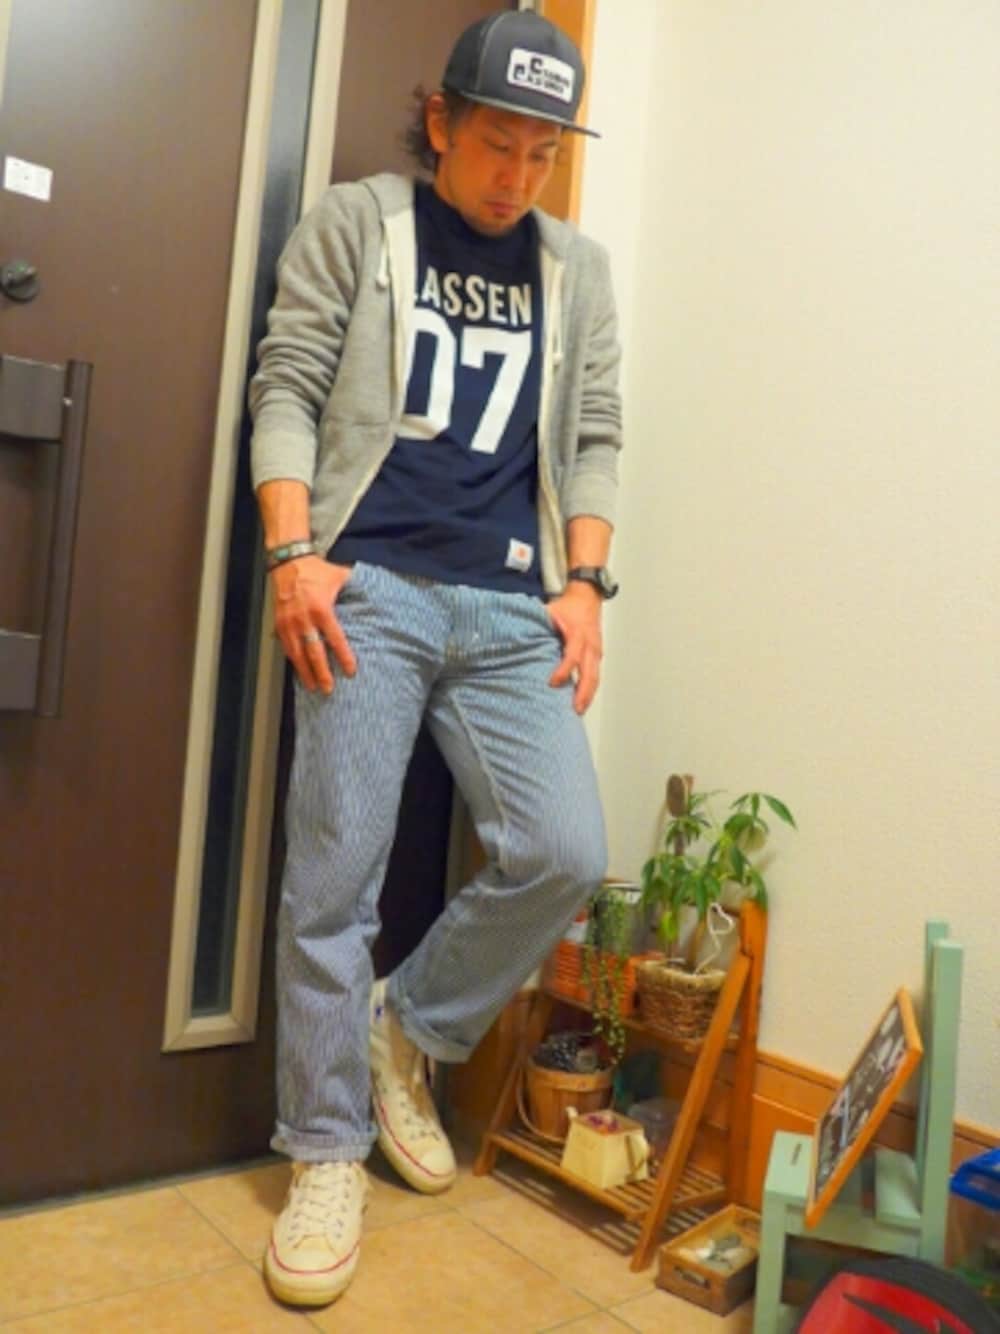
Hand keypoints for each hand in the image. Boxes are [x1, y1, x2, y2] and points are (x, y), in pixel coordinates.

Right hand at [270, 556, 355, 693]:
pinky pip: (286, 647)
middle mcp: (304, 620)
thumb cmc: (317, 571)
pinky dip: (293, 661)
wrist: (289, 562)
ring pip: (297, 654)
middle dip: (322, 672)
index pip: (335, 639)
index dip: (344, 657)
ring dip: (305, 672)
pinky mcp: (279, 624)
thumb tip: (378, 594)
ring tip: (312, 687)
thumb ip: (356, 587)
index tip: (350, 671)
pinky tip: (299, 671)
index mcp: (322, 609)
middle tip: (328, 689)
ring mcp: (290, 623)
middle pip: (314, 652)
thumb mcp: (340, 576)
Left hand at [546, 582, 603, 713]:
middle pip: (590, 673)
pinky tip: (582, 702)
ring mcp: (596, 651)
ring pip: (595, 677)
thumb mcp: (549, 611)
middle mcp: (590, 644)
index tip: (552, 682)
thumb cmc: (567, 607)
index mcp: (577, 633)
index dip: (564, 670)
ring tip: (578, 711)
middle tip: (574, 709)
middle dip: (582, 692)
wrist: (587, 597)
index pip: (572, 655)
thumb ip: (535, 624)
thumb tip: (510, 635)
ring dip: (588, 695)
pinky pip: (595, 675)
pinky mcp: (597, 656)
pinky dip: (590, 690)